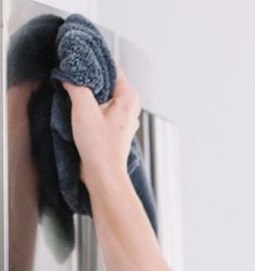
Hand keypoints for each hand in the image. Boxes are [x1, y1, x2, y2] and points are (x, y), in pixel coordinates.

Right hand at [62, 68, 139, 186]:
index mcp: (129, 98)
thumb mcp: (83, 109)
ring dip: (87, 91)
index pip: (112, 67)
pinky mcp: (113, 127)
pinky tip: (76, 105)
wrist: (102, 174)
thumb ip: (76, 85)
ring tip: (72, 88)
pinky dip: (89, 103)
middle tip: (70, 71)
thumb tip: (69, 73)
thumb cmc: (100, 148)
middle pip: (107, 80)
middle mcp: (129, 107)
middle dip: (89, 75)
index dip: (93, 60)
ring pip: (103, 94)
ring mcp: (123, 118)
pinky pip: (101, 107)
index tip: (77, 56)